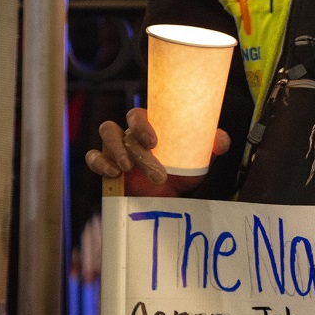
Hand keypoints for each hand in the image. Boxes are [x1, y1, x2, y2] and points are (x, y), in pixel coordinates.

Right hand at [85, 107, 229, 196]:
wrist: (172, 199)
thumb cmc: (183, 172)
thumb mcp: (199, 161)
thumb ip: (211, 147)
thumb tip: (221, 140)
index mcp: (150, 127)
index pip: (137, 115)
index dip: (141, 124)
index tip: (154, 141)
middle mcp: (130, 135)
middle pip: (121, 128)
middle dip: (136, 149)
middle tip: (154, 169)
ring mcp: (116, 149)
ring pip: (107, 137)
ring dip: (116, 151)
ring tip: (128, 169)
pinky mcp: (107, 167)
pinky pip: (94, 157)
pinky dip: (100, 162)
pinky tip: (114, 173)